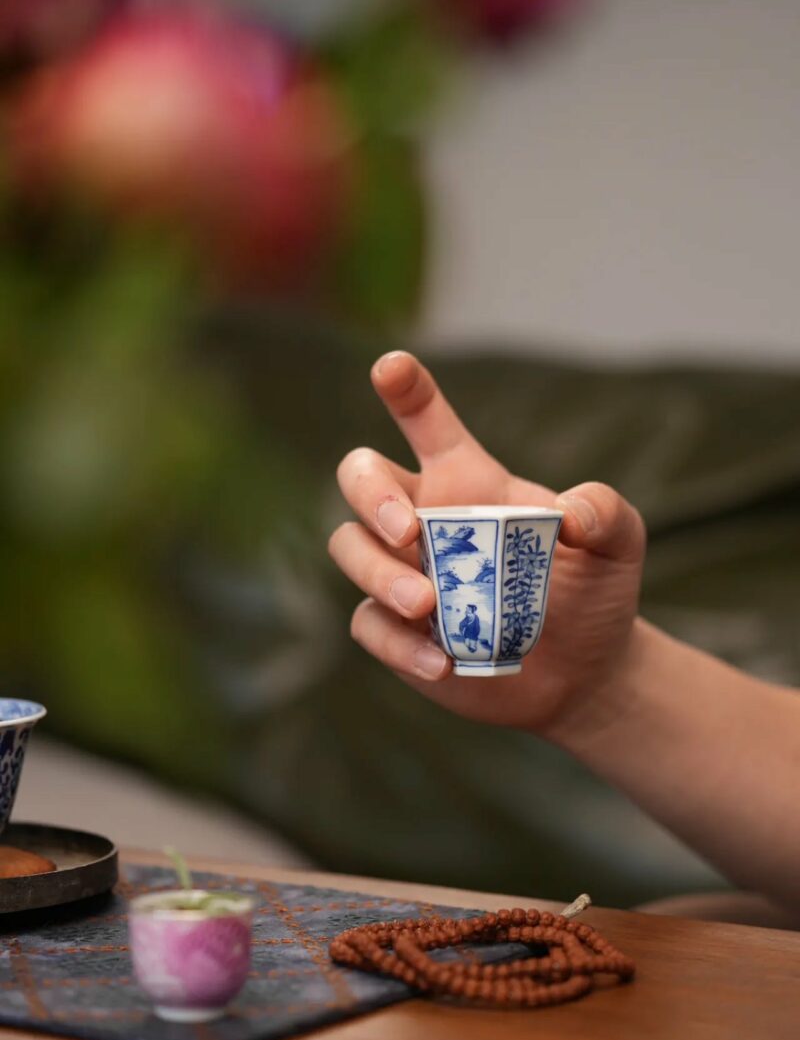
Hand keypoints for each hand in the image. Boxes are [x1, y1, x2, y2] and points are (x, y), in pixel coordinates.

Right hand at [328, 351, 645, 734]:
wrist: (583, 673)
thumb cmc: (593, 593)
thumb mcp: (618, 545)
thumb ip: (606, 512)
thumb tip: (569, 510)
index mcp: (468, 482)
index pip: (425, 422)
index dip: (406, 389)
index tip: (390, 367)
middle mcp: (424, 519)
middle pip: (359, 476)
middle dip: (370, 493)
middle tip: (410, 531)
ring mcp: (401, 573)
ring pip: (349, 547)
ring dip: (378, 574)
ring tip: (427, 606)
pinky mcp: (396, 630)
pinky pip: (369, 624)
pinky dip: (398, 644)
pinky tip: (442, 662)